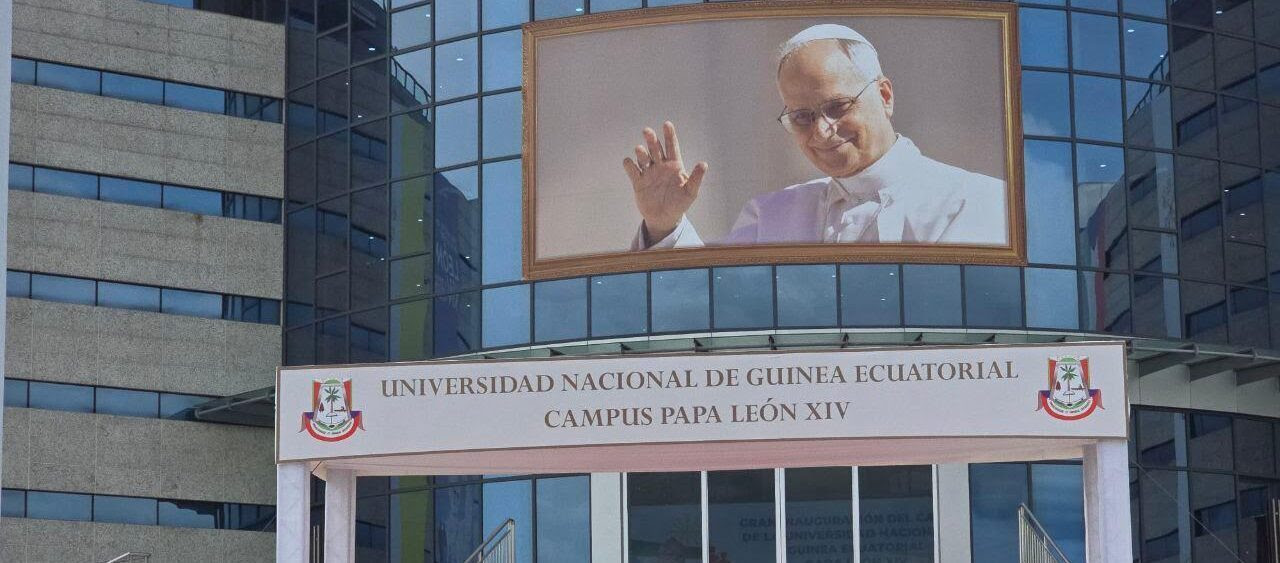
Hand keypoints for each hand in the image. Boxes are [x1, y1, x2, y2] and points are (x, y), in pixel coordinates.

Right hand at [623, 121, 708, 244]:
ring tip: (640, 150)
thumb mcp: (690, 192)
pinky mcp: (638, 182)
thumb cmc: (680, 204)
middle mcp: (660, 166)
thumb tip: (703, 164)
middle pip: (656, 149)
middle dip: (652, 140)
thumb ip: (696, 178)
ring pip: (643, 158)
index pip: (672, 146)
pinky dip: (629, 165)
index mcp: (674, 165)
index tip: (667, 124)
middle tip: (647, 131)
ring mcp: (649, 173)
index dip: (669, 135)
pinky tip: (629, 163)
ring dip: (641, 152)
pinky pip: (632, 170)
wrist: (664, 218)